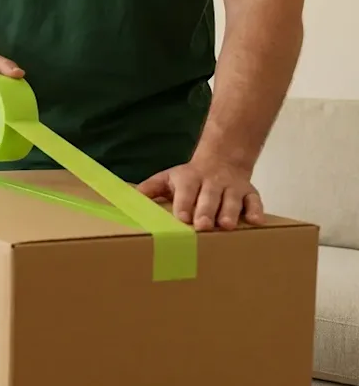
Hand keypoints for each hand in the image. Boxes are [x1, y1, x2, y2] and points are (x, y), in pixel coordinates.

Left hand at [138, 158, 265, 230]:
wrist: (222, 159)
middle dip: (206, 210)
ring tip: (227, 225)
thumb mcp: (167, 178)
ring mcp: (232, 188)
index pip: (186, 191)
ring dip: (229, 212)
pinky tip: (256, 221)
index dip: (184, 203)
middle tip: (202, 225)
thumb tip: (130, 197)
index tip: (182, 217)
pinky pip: (255, 201)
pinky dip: (256, 210)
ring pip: (232, 199)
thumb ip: (150, 188)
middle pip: (209, 196)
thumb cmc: (189, 177)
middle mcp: (212, 182)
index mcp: (190, 179)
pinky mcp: (249, 193)